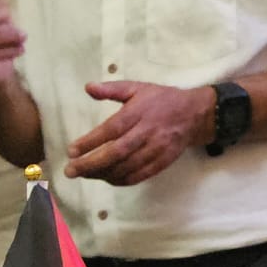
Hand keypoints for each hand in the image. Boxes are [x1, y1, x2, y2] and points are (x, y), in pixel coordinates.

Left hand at [64, 81, 215, 185]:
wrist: (196, 113)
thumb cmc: (161, 100)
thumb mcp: (138, 88)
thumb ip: (112, 89)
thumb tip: (88, 87)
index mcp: (139, 111)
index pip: (112, 129)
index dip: (90, 141)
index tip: (71, 151)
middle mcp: (148, 131)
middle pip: (117, 152)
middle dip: (91, 164)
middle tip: (70, 171)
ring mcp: (157, 148)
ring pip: (126, 167)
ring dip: (102, 174)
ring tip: (83, 174)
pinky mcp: (163, 162)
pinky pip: (139, 176)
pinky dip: (120, 180)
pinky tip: (105, 178)